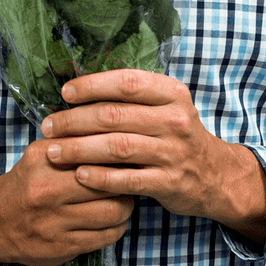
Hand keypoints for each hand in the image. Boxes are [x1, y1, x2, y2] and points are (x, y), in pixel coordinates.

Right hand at [0, 140, 133, 265]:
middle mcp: (46, 190)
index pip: (95, 150)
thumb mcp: (41, 153)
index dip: (119, 152)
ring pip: (112, 212)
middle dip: (127, 179)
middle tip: (133, 176)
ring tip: (125, 198)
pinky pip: (105, 237)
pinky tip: (114, 220)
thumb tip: (115, 130)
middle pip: (107, 182)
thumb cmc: (26, 182)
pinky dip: (117, 227)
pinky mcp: (62, 247)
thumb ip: (72, 141)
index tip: (130, 151)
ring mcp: (54, 222)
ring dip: (126, 205)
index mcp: (44, 159)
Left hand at [40, 69, 265, 242]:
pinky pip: (127, 180)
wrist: (216, 175)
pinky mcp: (169, 182)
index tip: (65, 93)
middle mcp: (174, 120)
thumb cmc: (177, 136)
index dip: (92, 85)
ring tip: (54, 151)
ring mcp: (173, 152)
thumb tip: (81, 88)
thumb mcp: (167, 106)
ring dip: (79, 149)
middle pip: (114, 115)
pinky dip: (100, 177)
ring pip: (117, 147)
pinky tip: (79, 175)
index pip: (127, 82)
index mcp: (172, 94)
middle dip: (74, 120)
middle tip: (48, 126)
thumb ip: (133, 97)